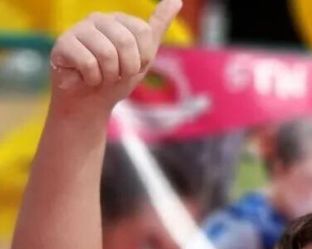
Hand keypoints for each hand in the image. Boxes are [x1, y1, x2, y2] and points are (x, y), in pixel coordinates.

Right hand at [49, 0, 181, 109]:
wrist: (91, 102)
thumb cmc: (116, 78)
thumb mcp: (143, 56)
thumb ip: (157, 28)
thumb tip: (176, 0)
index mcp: (119, 20)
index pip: (144, 32)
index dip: (142, 58)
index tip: (132, 67)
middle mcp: (99, 19)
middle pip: (126, 41)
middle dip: (126, 68)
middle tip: (116, 74)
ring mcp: (79, 29)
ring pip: (107, 54)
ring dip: (108, 76)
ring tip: (100, 76)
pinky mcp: (63, 44)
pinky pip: (88, 63)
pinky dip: (92, 78)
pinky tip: (85, 78)